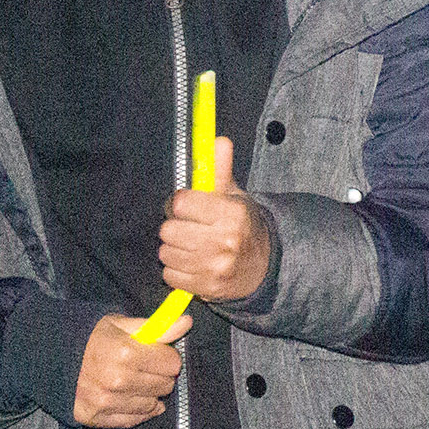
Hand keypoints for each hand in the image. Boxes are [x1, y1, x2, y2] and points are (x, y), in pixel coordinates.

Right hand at [75, 312, 188, 427]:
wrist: (43, 356)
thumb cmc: (86, 336)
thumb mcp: (119, 324)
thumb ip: (156, 327)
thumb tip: (187, 322)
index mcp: (126, 352)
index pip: (172, 364)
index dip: (167, 357)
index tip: (157, 354)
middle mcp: (117, 380)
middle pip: (165, 385)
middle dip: (160, 376)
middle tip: (145, 368)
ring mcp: (104, 401)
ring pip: (151, 405)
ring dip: (149, 395)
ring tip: (134, 382)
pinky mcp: (93, 417)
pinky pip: (131, 420)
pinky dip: (136, 412)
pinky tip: (131, 399)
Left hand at [160, 137, 272, 303]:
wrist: (262, 266)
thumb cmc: (241, 226)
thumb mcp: (234, 196)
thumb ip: (220, 169)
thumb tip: (219, 140)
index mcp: (231, 214)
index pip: (180, 204)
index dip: (181, 203)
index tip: (189, 206)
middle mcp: (224, 241)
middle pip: (169, 230)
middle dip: (175, 228)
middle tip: (190, 228)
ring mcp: (215, 267)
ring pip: (166, 253)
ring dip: (174, 250)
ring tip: (192, 246)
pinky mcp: (206, 288)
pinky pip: (170, 275)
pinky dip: (177, 270)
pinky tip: (193, 263)